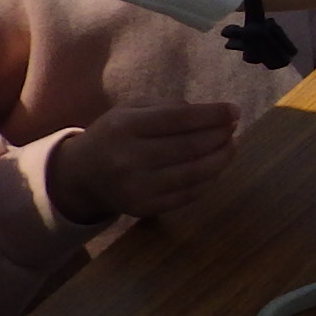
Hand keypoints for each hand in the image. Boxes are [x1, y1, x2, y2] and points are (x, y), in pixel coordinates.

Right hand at [48, 100, 239, 222]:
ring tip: (230, 147)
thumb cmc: (113, 135)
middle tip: (233, 128)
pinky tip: (215, 168)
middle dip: (220, 136)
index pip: (179, 119)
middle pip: (190, 147)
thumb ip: (169, 106)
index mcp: (125, 126)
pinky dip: (208, 180)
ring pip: (194, 173)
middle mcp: (129, 158)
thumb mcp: (131, 110)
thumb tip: (214, 114)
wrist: (81, 176)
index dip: (212, 115)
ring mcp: (136, 188)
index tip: (234, 110)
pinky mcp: (144, 209)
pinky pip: (188, 194)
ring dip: (221, 159)